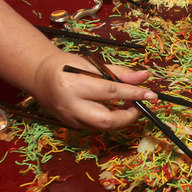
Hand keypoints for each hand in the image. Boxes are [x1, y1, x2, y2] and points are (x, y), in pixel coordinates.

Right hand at [31, 50, 156, 129]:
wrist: (40, 76)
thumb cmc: (67, 66)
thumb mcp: (93, 64)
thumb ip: (119, 73)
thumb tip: (145, 77)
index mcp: (73, 84)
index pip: (111, 92)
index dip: (134, 94)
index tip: (151, 94)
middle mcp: (70, 105)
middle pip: (106, 120)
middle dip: (128, 116)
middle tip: (139, 106)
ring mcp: (70, 118)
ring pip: (102, 127)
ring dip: (121, 119)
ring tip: (129, 106)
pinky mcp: (72, 125)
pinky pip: (96, 127)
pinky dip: (110, 120)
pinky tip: (115, 110)